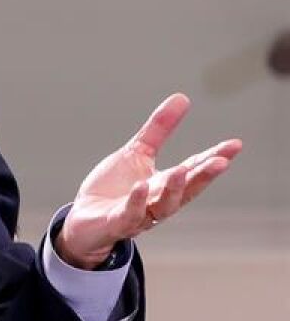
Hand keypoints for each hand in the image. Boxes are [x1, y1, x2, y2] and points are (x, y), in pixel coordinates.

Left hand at [55, 93, 242, 269]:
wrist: (85, 219)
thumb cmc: (114, 188)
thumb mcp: (136, 153)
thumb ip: (158, 130)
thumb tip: (182, 98)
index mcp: (165, 184)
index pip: (193, 170)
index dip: (213, 158)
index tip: (234, 145)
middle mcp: (158, 201)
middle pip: (186, 189)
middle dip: (204, 176)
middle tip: (221, 162)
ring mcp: (140, 214)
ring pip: (163, 205)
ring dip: (174, 189)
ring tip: (182, 170)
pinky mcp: (117, 222)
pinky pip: (130, 214)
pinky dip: (137, 202)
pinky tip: (141, 186)